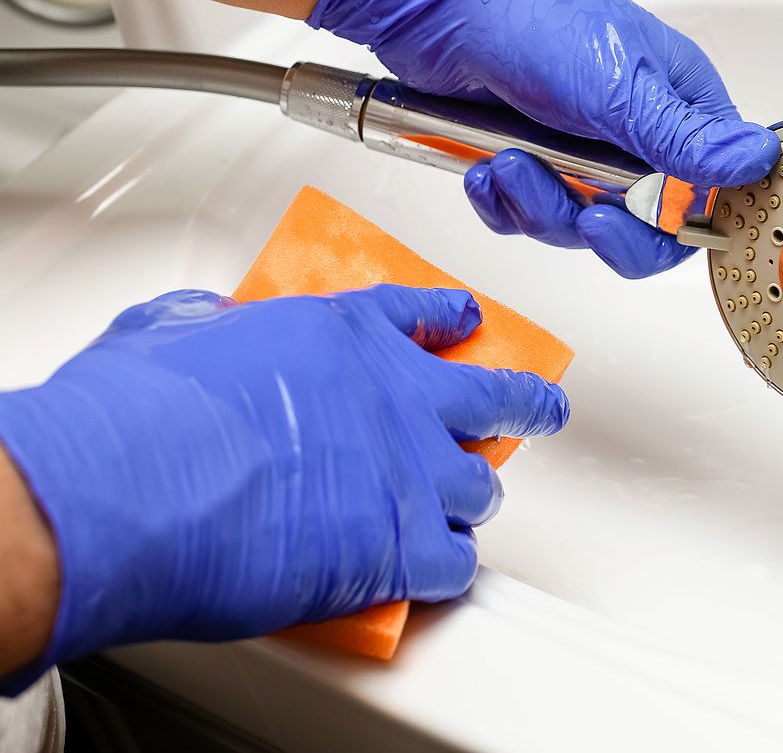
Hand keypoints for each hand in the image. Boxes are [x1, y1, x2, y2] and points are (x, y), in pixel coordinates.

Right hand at [0, 286, 566, 689]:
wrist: (138, 487)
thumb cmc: (141, 415)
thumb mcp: (176, 330)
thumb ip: (217, 326)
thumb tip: (211, 332)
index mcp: (344, 335)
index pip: (419, 316)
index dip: (448, 320)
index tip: (466, 321)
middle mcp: (396, 396)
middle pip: (493, 393)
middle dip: (526, 400)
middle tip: (541, 405)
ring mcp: (410, 471)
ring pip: (480, 485)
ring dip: (471, 497)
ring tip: (464, 508)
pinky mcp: (403, 546)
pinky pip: (457, 563)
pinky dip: (447, 569)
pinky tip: (437, 571)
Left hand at [308, 0, 780, 277]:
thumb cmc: (525, 13)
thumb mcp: (616, 87)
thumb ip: (683, 139)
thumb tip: (757, 159)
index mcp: (677, 100)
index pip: (706, 191)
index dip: (676, 223)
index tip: (636, 221)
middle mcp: (635, 123)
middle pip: (642, 223)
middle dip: (595, 223)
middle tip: (573, 207)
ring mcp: (578, 140)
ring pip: (577, 221)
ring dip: (537, 204)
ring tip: (508, 163)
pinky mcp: (528, 151)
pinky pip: (526, 211)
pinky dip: (502, 201)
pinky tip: (484, 167)